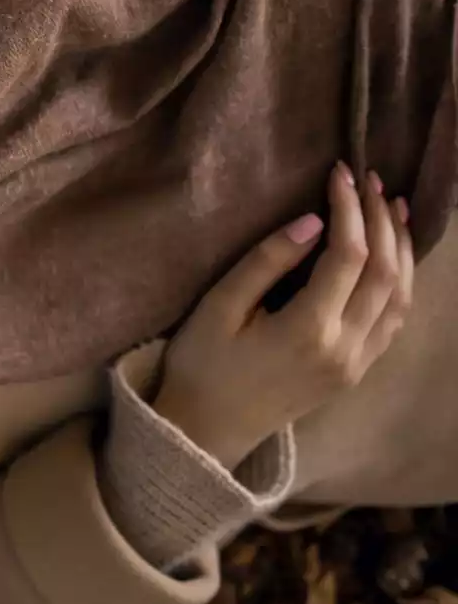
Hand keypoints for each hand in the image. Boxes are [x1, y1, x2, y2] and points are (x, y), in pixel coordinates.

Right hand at [152, 162, 413, 467]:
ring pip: (400, 298)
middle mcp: (345, 348)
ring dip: (401, 248)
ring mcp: (356, 364)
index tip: (338, 172)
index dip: (348, 209)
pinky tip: (394, 256)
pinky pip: (394, 320)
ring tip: (391, 207)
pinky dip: (401, 281)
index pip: (347, 256)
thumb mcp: (219, 308)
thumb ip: (266, 263)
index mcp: (309, 330)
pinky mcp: (356, 371)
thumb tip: (312, 222)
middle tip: (368, 178)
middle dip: (379, 219)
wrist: (208, 431)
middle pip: (384, 273)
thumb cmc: (202, 365)